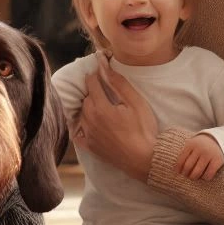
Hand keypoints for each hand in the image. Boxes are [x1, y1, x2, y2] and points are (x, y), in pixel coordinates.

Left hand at [73, 62, 158, 182]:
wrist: (144, 159)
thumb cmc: (143, 129)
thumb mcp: (136, 102)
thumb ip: (118, 83)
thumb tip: (104, 65)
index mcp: (101, 108)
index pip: (91, 84)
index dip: (96, 76)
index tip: (101, 74)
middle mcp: (90, 121)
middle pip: (86, 99)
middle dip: (94, 93)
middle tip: (106, 93)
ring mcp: (89, 135)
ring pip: (82, 115)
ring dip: (89, 109)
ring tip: (103, 109)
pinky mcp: (91, 148)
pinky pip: (79, 134)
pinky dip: (83, 128)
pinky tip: (92, 126)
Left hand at [177, 133, 223, 179]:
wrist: (218, 139)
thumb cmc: (200, 146)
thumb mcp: (191, 145)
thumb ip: (184, 155)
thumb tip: (176, 171)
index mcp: (190, 145)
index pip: (181, 160)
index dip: (178, 168)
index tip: (178, 172)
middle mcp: (199, 149)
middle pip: (188, 167)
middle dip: (186, 174)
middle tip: (187, 176)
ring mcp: (209, 154)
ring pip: (197, 172)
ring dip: (194, 177)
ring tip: (194, 177)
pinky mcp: (217, 160)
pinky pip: (209, 174)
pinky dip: (205, 178)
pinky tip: (204, 177)